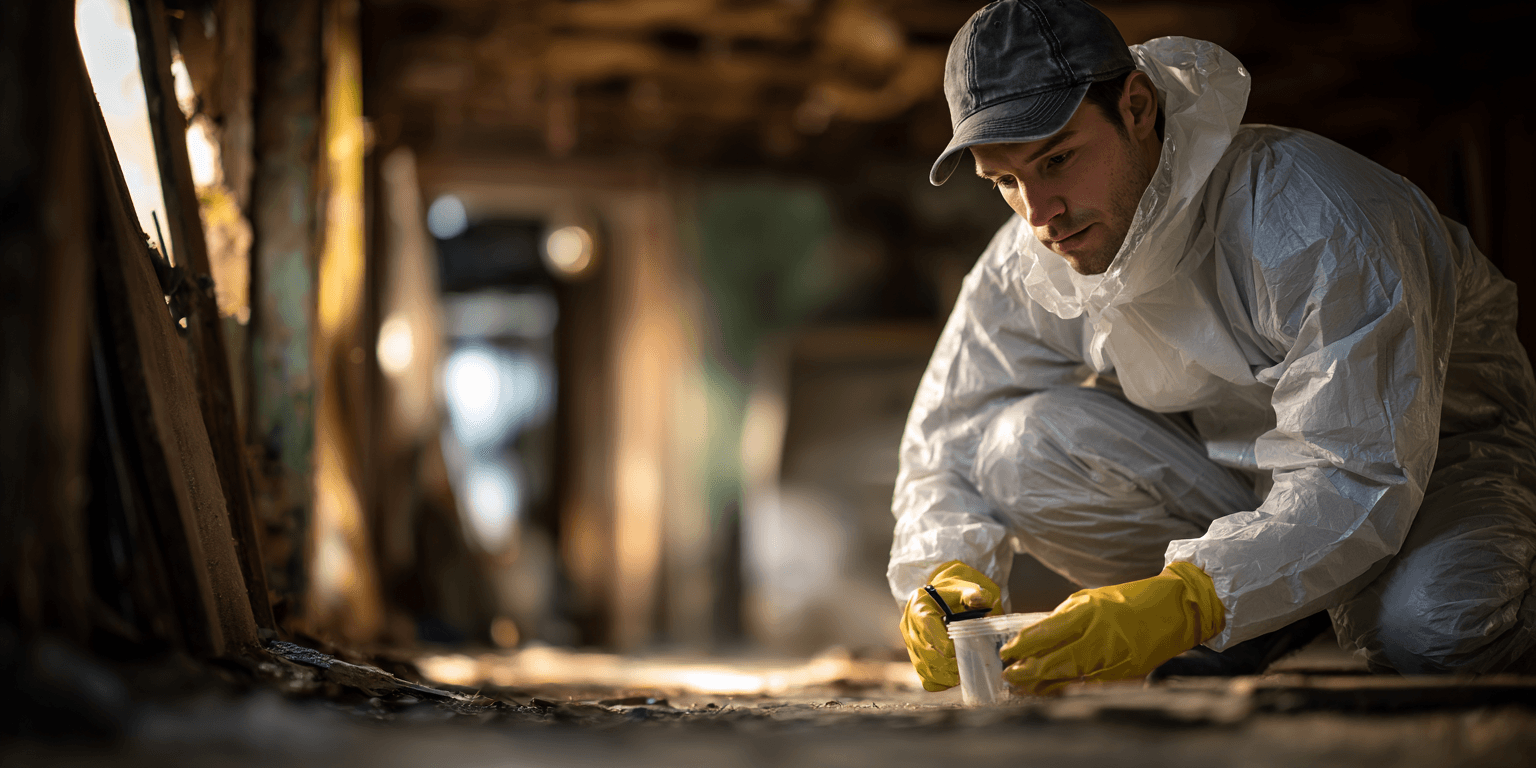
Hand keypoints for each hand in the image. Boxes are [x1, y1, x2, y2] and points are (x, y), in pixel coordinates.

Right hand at [900, 561, 1001, 690]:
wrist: (946, 598)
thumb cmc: (957, 595)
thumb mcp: (966, 589)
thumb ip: (973, 594)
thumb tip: (977, 599)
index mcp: (919, 605)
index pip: (926, 626)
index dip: (943, 643)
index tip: (959, 651)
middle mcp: (908, 624)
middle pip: (923, 650)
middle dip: (945, 663)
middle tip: (964, 666)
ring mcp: (909, 642)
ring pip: (922, 667)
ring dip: (942, 676)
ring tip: (961, 676)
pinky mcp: (914, 655)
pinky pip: (923, 676)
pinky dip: (938, 682)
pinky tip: (953, 679)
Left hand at [1000, 562, 1223, 694]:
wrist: (1176, 606)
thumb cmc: (1130, 600)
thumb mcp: (1092, 600)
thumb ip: (1065, 618)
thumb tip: (1037, 636)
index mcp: (1086, 611)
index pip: (1044, 632)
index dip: (1022, 646)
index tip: (1006, 652)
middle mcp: (1098, 635)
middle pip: (1053, 660)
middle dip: (1027, 671)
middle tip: (1009, 676)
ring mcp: (1113, 656)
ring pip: (1070, 676)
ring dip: (1044, 684)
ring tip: (1024, 686)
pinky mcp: (1125, 672)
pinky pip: (1090, 685)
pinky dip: (1069, 688)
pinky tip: (1053, 691)